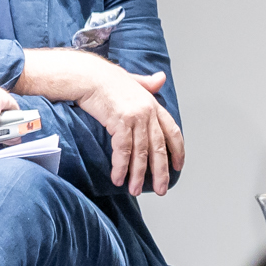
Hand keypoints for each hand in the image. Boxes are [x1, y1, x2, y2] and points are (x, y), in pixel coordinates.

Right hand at [11, 47, 184, 191]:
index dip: (177, 150)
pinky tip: (118, 178)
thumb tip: (161, 78)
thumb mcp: (131, 80)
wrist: (87, 75)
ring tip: (135, 190)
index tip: (178, 166)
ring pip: (141, 153)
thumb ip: (147, 83)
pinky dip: (121, 167)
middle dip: (160, 172)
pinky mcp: (120, 122)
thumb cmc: (105, 78)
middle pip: (158, 148)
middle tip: (161, 189)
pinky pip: (123, 151)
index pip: (172, 131)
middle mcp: (148, 111)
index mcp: (153, 104)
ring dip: (138, 175)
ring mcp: (135, 117)